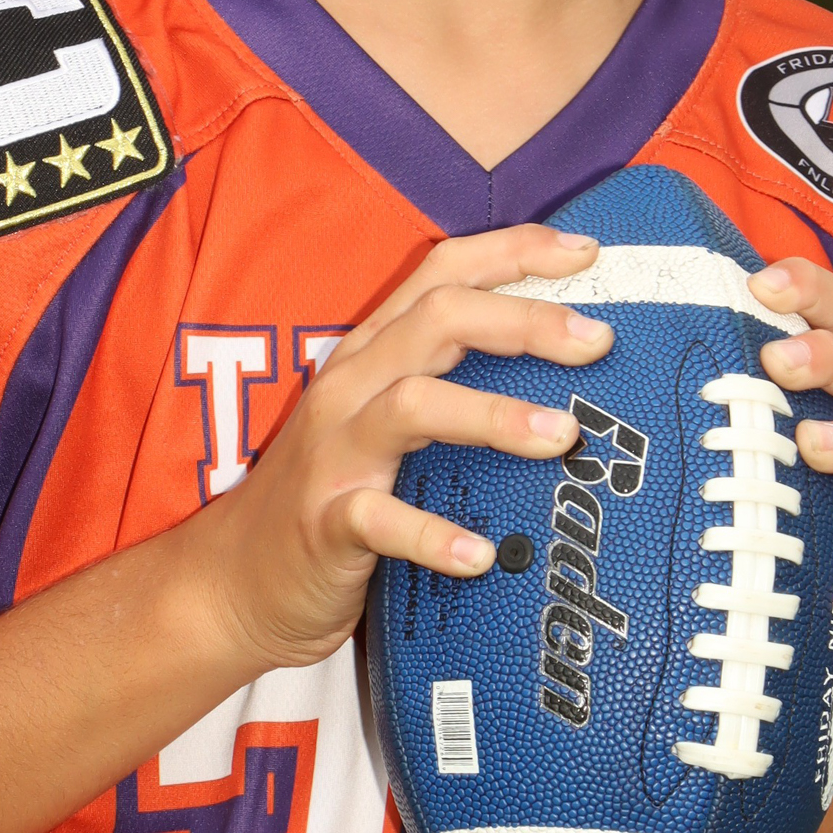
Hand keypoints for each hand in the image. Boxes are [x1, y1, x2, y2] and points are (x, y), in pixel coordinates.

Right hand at [197, 224, 615, 677]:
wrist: (236, 581)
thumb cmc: (335, 493)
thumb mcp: (387, 423)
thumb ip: (454, 388)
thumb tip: (573, 382)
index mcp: (372, 353)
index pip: (442, 272)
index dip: (514, 252)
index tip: (586, 253)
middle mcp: (352, 387)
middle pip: (439, 320)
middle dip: (523, 321)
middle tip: (597, 341)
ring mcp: (335, 453)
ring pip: (414, 406)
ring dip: (492, 415)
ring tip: (560, 436)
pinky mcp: (326, 523)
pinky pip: (381, 521)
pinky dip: (434, 537)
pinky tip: (480, 557)